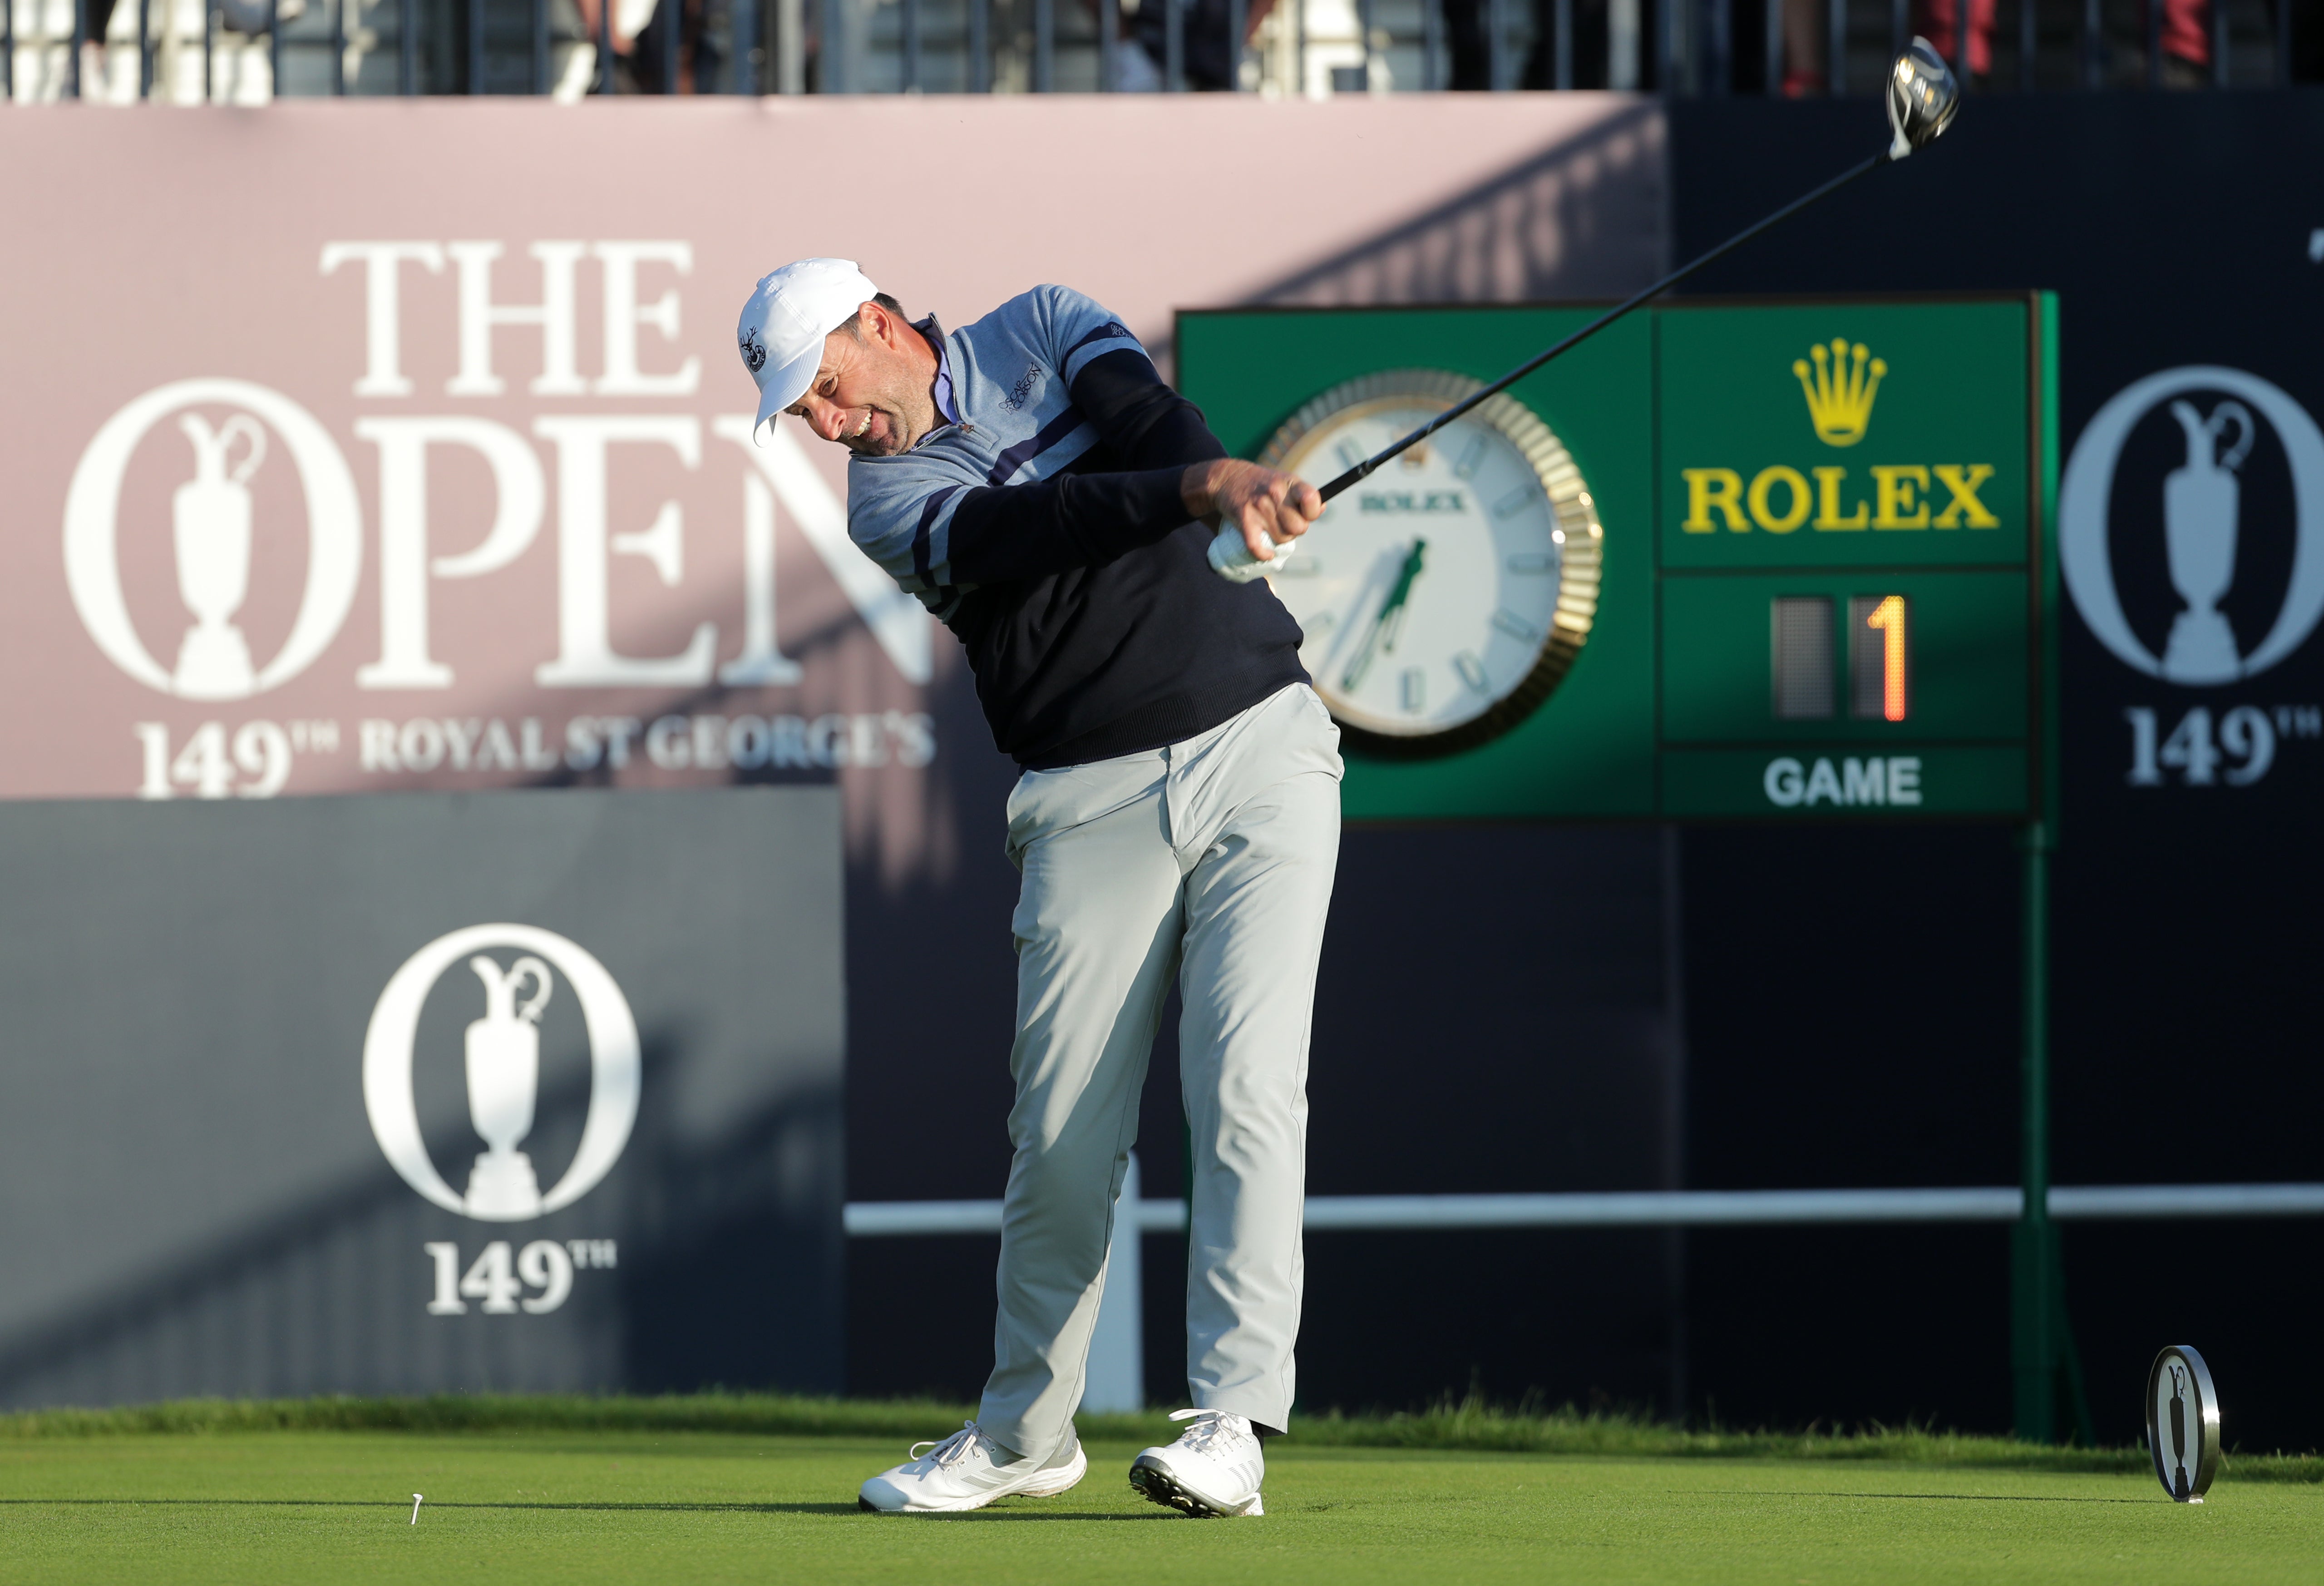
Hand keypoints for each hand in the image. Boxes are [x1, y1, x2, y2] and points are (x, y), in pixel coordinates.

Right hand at [1181, 460, 1322, 562]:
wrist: (1228, 478)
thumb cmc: (1262, 484)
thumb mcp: (1286, 481)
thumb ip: (1304, 495)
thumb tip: (1323, 508)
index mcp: (1290, 482)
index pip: (1312, 500)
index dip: (1312, 513)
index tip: (1305, 514)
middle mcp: (1275, 492)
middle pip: (1299, 527)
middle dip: (1294, 530)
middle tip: (1284, 523)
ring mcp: (1259, 506)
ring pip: (1282, 539)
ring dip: (1279, 539)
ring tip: (1271, 528)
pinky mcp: (1244, 519)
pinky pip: (1257, 546)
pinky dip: (1263, 554)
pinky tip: (1266, 553)